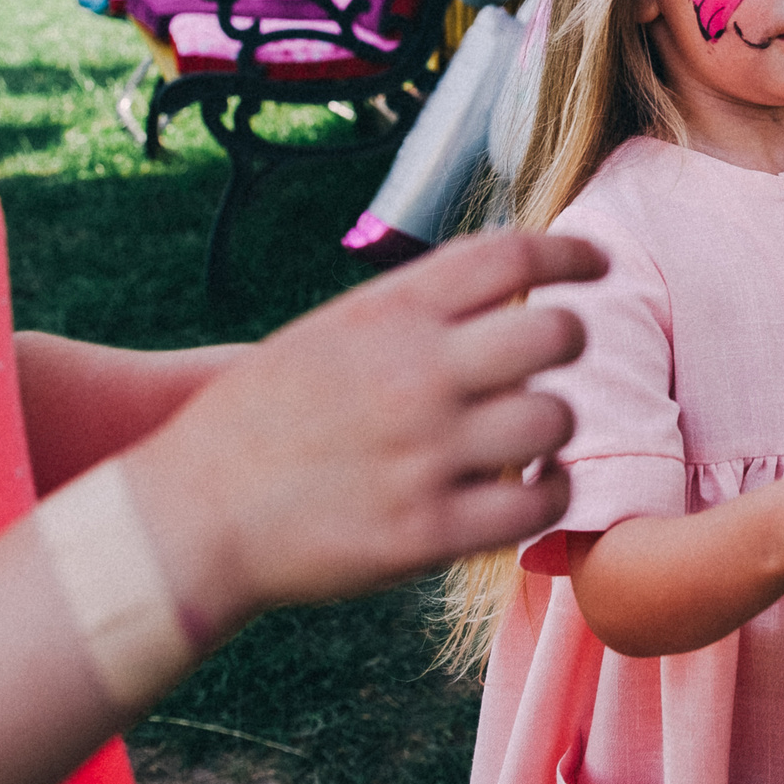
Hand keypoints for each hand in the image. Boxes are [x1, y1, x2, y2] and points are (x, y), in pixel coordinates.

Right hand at [125, 230, 604, 636]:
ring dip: (554, 425)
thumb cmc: (259, 421)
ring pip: (556, 419)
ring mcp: (425, 454)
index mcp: (388, 313)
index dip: (570, 251)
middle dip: (571, 340)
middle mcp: (416, 374)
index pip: (510, 254)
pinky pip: (536, 506)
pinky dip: (549, 494)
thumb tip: (504, 286)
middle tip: (554, 359)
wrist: (187, 516)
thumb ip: (413, 311)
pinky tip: (530, 487)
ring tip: (529, 436)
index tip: (596, 262)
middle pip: (556, 332)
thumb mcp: (329, 333)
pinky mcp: (427, 533)